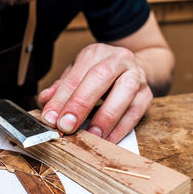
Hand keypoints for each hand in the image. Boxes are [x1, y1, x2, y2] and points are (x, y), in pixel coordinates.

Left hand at [38, 43, 152, 143]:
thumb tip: (44, 102)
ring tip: (90, 136)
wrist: (131, 69)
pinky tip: (107, 139)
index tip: (50, 118)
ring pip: (124, 93)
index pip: (75, 76)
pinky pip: (136, 112)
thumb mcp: (77, 75)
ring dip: (105, 118)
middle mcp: (118, 60)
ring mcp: (136, 76)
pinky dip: (120, 129)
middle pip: (100, 77)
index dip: (61, 98)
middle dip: (81, 103)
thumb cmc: (98, 76)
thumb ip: (60, 89)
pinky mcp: (147, 94)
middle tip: (67, 126)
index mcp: (95, 53)